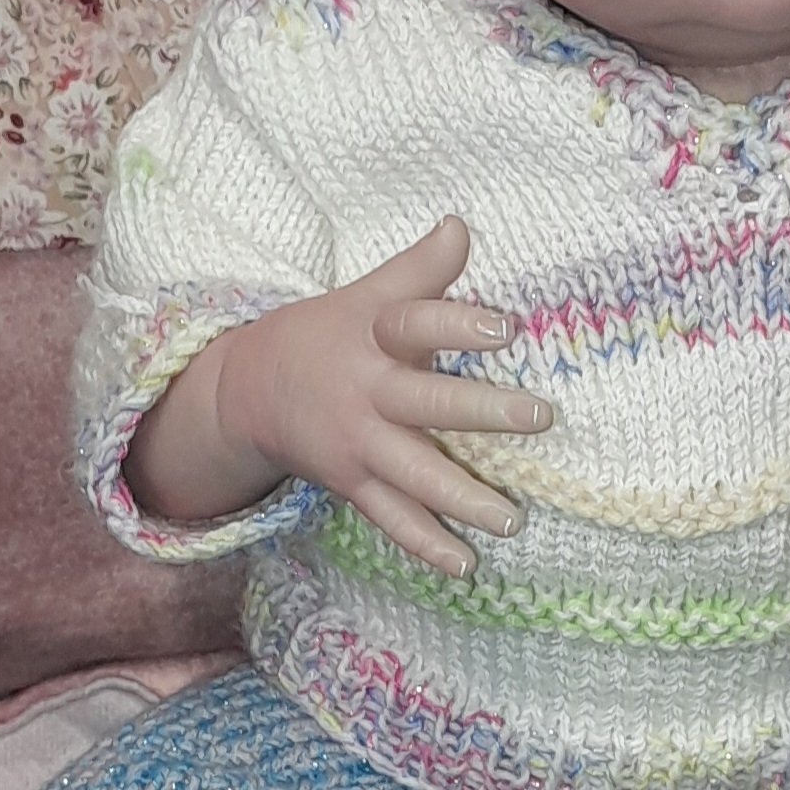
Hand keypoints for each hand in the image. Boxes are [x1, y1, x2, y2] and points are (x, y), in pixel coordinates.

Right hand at [220, 213, 552, 578]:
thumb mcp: (367, 294)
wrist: (250, 390)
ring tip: (513, 519)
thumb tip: (462, 223)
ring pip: (414, 473)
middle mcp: (368, 394)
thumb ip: (420, 269)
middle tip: (540, 417)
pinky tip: (466, 565)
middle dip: (482, 411)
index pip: (417, 325)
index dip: (458, 325)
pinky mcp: (354, 484)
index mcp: (374, 339)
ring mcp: (360, 444)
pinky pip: (392, 518)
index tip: (506, 326)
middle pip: (427, 403)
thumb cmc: (330, 334)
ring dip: (463, 497)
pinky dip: (427, 543)